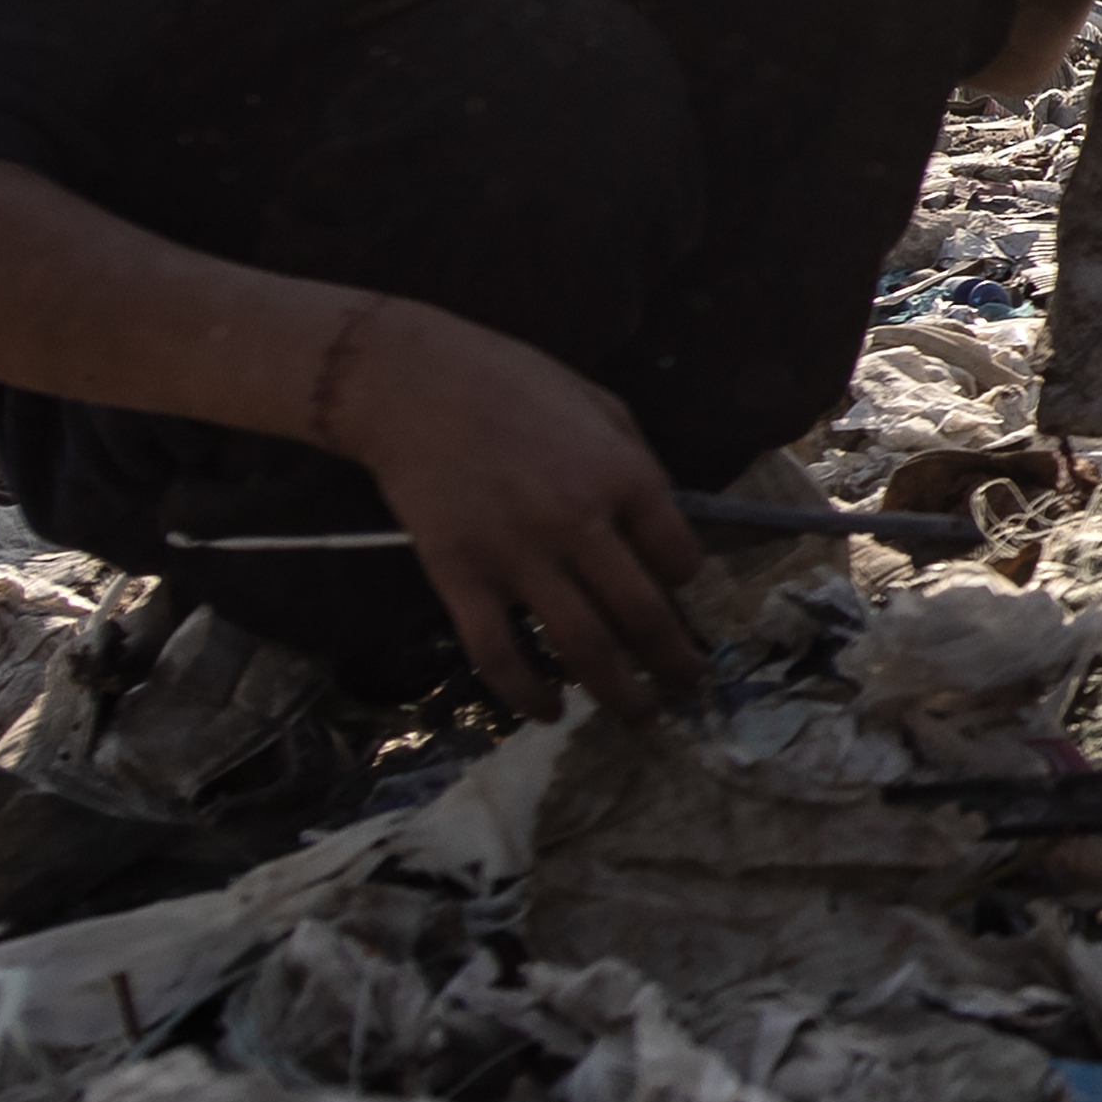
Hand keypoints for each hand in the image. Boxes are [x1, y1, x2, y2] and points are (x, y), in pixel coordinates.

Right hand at [331, 298, 708, 725]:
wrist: (413, 384)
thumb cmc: (513, 384)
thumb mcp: (602, 407)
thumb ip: (639, 467)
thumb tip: (667, 528)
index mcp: (624, 478)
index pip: (679, 559)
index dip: (687, 586)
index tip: (680, 598)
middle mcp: (579, 523)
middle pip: (642, 616)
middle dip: (673, 662)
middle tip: (686, 685)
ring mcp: (517, 556)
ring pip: (582, 646)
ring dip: (618, 693)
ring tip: (640, 717)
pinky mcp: (459, 577)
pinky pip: (499, 653)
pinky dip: (527, 693)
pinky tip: (549, 710)